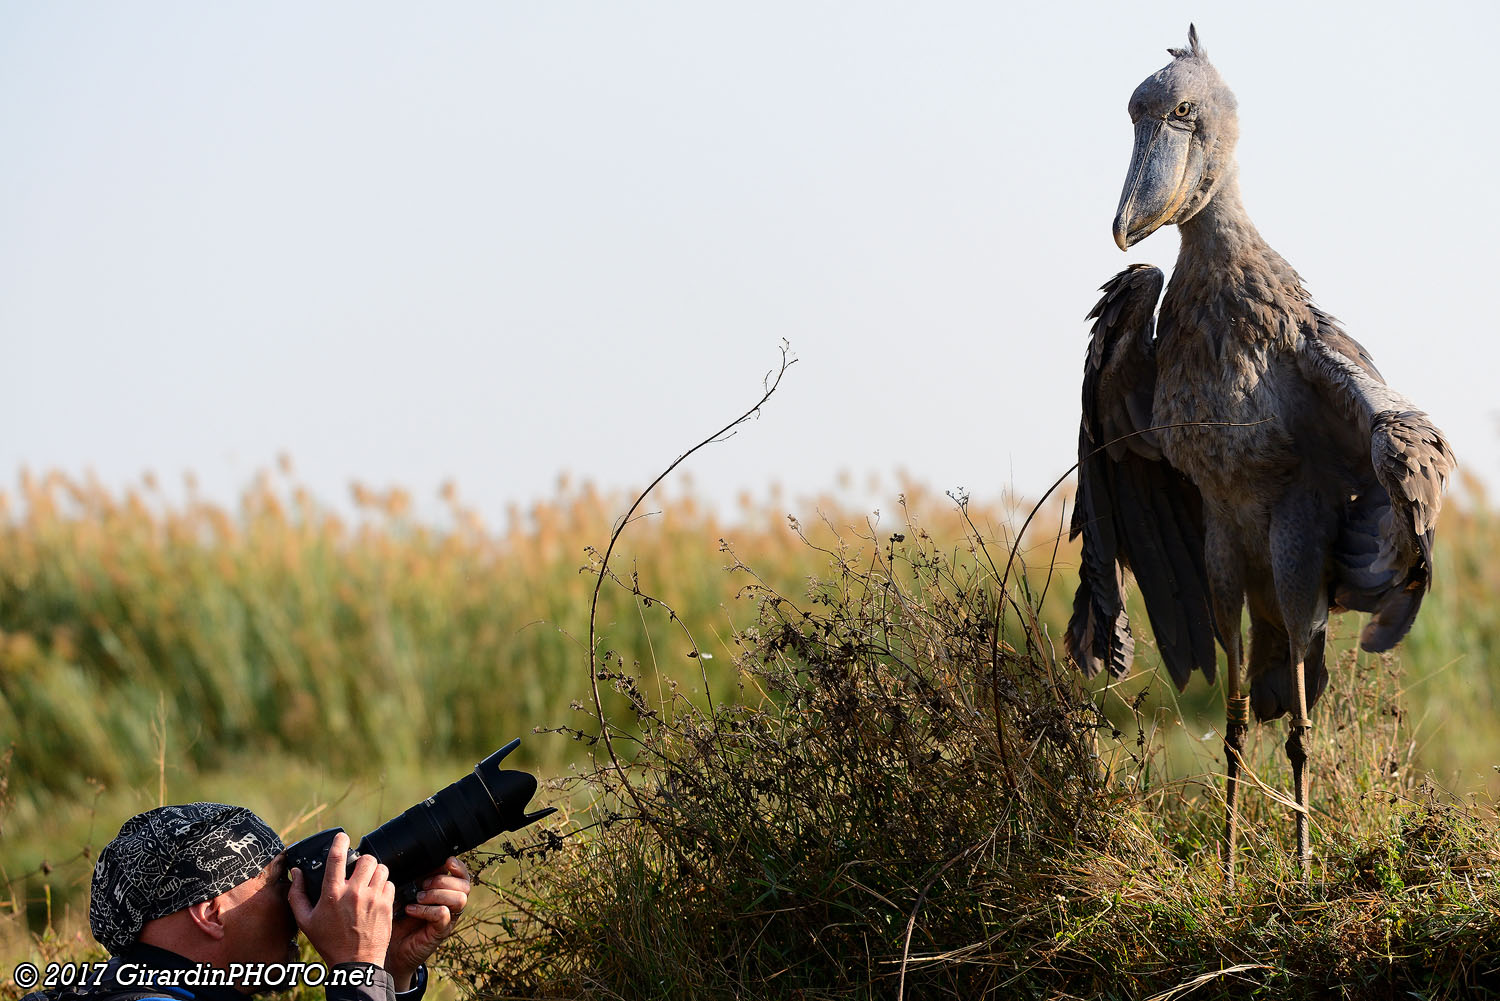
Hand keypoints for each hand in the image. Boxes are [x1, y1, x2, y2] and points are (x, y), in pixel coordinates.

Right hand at [288, 831, 394, 966]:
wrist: (355, 962)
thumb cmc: (329, 942)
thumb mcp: (305, 921)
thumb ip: (297, 894)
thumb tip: (297, 872)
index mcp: (333, 893)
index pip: (336, 857)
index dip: (340, 841)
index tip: (342, 836)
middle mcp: (354, 892)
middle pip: (366, 859)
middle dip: (362, 861)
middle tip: (358, 870)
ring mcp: (373, 898)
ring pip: (381, 868)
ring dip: (374, 872)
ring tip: (368, 882)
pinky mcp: (387, 905)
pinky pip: (390, 883)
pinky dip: (384, 886)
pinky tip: (376, 895)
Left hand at [385, 857, 470, 989]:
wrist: (390, 946)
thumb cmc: (397, 917)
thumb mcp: (404, 892)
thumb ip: (413, 878)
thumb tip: (412, 860)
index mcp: (445, 890)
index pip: (462, 875)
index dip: (458, 866)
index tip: (447, 861)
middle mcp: (450, 904)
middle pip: (465, 885)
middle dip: (442, 880)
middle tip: (422, 886)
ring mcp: (448, 919)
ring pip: (460, 899)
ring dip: (437, 894)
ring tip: (418, 898)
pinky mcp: (440, 932)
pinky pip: (443, 914)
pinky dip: (426, 909)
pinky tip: (411, 910)